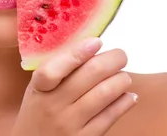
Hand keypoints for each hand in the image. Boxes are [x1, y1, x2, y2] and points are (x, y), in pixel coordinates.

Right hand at [12, 38, 136, 135]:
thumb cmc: (40, 110)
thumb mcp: (38, 89)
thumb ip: (57, 68)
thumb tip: (90, 44)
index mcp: (39, 88)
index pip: (53, 69)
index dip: (77, 53)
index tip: (96, 42)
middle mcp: (53, 105)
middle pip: (89, 75)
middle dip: (113, 60)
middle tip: (121, 56)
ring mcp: (69, 123)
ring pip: (104, 94)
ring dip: (122, 80)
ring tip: (124, 77)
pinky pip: (110, 116)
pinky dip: (125, 102)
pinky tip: (128, 96)